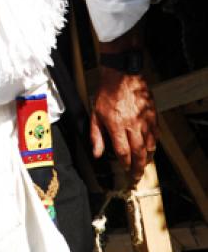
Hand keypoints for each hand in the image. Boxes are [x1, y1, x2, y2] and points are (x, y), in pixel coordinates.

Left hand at [90, 67, 158, 185]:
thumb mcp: (95, 113)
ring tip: (144, 165)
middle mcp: (132, 125)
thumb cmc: (107, 91)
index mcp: (116, 125)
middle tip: (137, 178)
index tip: (125, 171)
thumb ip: (96, 135)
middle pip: (139, 154)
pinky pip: (156, 135)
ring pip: (150, 146)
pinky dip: (154, 145)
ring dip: (147, 159)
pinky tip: (151, 148)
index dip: (125, 165)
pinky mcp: (152, 114)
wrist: (121, 74)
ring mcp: (144, 120)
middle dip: (138, 169)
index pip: (123, 153)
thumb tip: (96, 153)